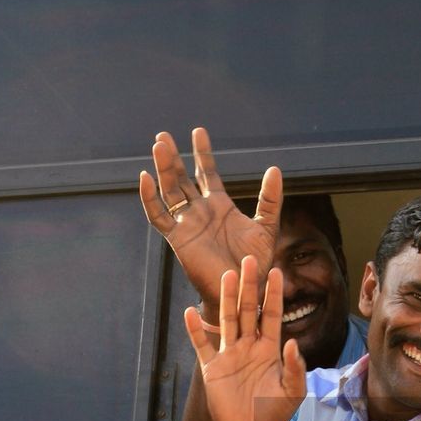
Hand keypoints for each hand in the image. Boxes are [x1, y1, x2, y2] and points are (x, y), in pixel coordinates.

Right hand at [139, 127, 281, 314]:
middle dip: (173, 157)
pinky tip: (145, 178)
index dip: (202, 153)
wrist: (242, 288)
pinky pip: (158, 216)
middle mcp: (200, 212)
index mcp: (219, 206)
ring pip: (169, 191)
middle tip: (163, 135)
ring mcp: (187, 224)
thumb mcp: (267, 226)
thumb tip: (275, 169)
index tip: (198, 132)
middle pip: (182, 178)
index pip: (207, 173)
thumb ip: (270, 199)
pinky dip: (149, 199)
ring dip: (163, 170)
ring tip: (158, 146)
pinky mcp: (178, 239)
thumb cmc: (255, 263)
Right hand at [184, 257, 305, 420]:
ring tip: (226, 275)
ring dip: (226, 298)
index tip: (277, 272)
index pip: (272, 315)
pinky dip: (195, 329)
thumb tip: (293, 343)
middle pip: (248, 310)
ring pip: (227, 320)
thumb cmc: (274, 414)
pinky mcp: (212, 368)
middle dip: (249, 286)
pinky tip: (189, 311)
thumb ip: (295, 368)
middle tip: (249, 260)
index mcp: (269, 350)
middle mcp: (249, 346)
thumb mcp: (292, 392)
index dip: (274, 295)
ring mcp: (229, 355)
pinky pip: (202, 345)